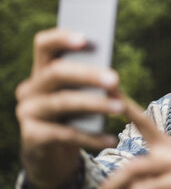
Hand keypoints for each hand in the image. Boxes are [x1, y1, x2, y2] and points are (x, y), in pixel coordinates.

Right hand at [15, 28, 123, 187]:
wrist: (51, 154)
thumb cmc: (72, 115)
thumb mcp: (79, 95)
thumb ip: (89, 82)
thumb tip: (114, 79)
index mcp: (42, 70)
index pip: (44, 45)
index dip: (62, 38)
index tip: (86, 39)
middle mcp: (31, 88)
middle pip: (56, 72)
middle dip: (88, 74)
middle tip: (115, 80)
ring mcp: (28, 112)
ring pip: (63, 102)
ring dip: (95, 104)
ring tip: (120, 107)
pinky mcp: (32, 136)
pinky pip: (66, 134)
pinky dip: (91, 136)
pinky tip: (110, 138)